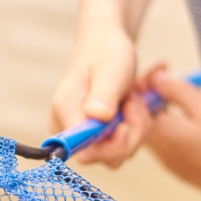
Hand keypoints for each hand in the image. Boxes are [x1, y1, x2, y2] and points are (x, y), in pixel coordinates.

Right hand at [50, 23, 149, 166]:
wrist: (105, 43)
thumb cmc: (106, 52)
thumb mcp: (111, 70)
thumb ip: (104, 95)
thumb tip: (97, 117)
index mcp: (65, 111)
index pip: (84, 151)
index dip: (112, 146)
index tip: (127, 123)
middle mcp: (67, 127)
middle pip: (102, 157)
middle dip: (129, 136)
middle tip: (135, 104)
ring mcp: (80, 132)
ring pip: (115, 154)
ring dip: (135, 131)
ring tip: (133, 100)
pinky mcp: (93, 133)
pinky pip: (118, 147)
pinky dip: (133, 130)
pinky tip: (132, 107)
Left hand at [144, 69, 200, 200]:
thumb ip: (176, 90)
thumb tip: (155, 78)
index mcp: (159, 132)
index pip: (137, 100)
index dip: (147, 80)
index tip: (164, 67)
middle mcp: (157, 150)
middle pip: (143, 115)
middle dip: (153, 93)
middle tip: (169, 77)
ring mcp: (167, 163)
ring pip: (155, 129)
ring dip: (162, 110)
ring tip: (180, 96)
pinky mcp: (179, 170)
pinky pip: (166, 143)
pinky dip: (171, 126)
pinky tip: (189, 120)